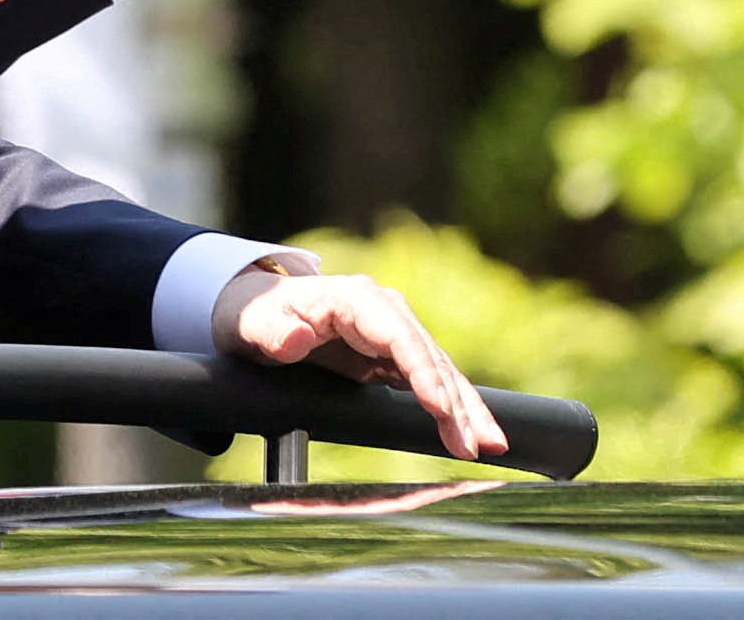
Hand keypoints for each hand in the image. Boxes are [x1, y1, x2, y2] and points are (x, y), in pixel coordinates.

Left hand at [212, 270, 508, 462]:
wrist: (255, 311)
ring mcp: (393, 333)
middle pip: (429, 356)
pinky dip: (455, 408)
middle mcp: (383, 311)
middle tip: (476, 444)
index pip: (399, 336)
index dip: (421, 371)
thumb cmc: (255, 315)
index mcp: (355, 298)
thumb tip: (295, 338)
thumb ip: (272, 331)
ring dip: (466, 408)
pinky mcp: (394, 356)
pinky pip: (431, 382)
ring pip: (440, 371)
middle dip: (456, 400)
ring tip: (491, 445)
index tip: (438, 407)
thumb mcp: (251, 323)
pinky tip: (474, 435)